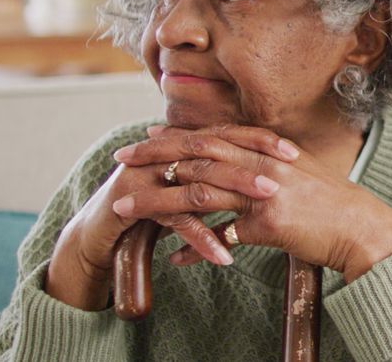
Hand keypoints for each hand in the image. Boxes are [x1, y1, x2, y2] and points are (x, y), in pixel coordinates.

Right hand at [46, 127, 290, 309]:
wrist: (98, 229)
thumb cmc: (152, 207)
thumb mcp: (186, 186)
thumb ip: (215, 174)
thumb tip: (260, 169)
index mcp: (182, 145)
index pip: (227, 135)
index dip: (260, 140)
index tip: (293, 151)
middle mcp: (166, 153)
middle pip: (216, 153)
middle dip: (253, 164)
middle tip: (288, 172)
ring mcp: (148, 175)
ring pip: (198, 183)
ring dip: (234, 195)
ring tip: (267, 205)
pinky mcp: (135, 203)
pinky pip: (175, 221)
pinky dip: (201, 240)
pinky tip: (224, 256)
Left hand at [110, 125, 391, 282]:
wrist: (359, 225)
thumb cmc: (330, 200)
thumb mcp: (297, 171)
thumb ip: (266, 165)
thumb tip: (238, 168)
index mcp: (268, 149)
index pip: (213, 135)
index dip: (177, 135)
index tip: (147, 136)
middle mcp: (262, 164)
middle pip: (197, 155)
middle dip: (154, 156)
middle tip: (121, 158)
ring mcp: (264, 192)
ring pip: (198, 192)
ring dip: (157, 200)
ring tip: (125, 206)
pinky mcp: (268, 223)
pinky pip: (221, 236)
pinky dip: (194, 247)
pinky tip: (173, 257)